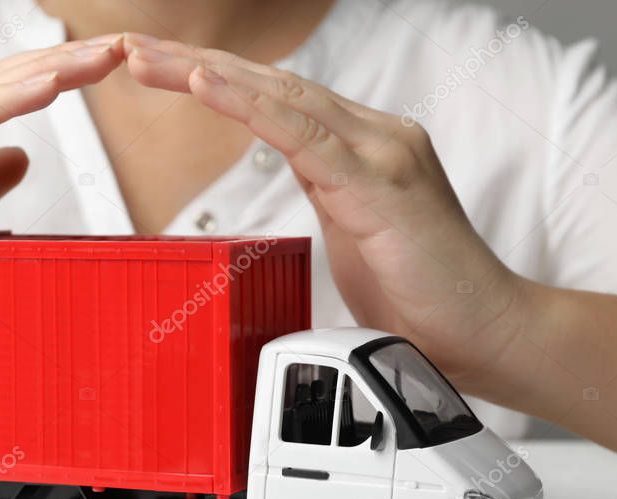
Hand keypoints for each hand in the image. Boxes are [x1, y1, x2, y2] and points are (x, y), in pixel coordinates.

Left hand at [124, 35, 529, 389]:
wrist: (486, 332)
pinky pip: (302, 136)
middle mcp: (372, 137)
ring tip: (145, 58)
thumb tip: (291, 188)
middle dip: (192, 63)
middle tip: (130, 48)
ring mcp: (379, 154)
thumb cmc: (420, 293)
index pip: (277, 100)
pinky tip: (203, 84)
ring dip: (203, 74)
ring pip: (279, 98)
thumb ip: (327, 197)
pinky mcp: (380, 184)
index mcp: (361, 147)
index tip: (159, 69)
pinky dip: (248, 106)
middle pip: (270, 85)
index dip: (216, 81)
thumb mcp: (356, 233)